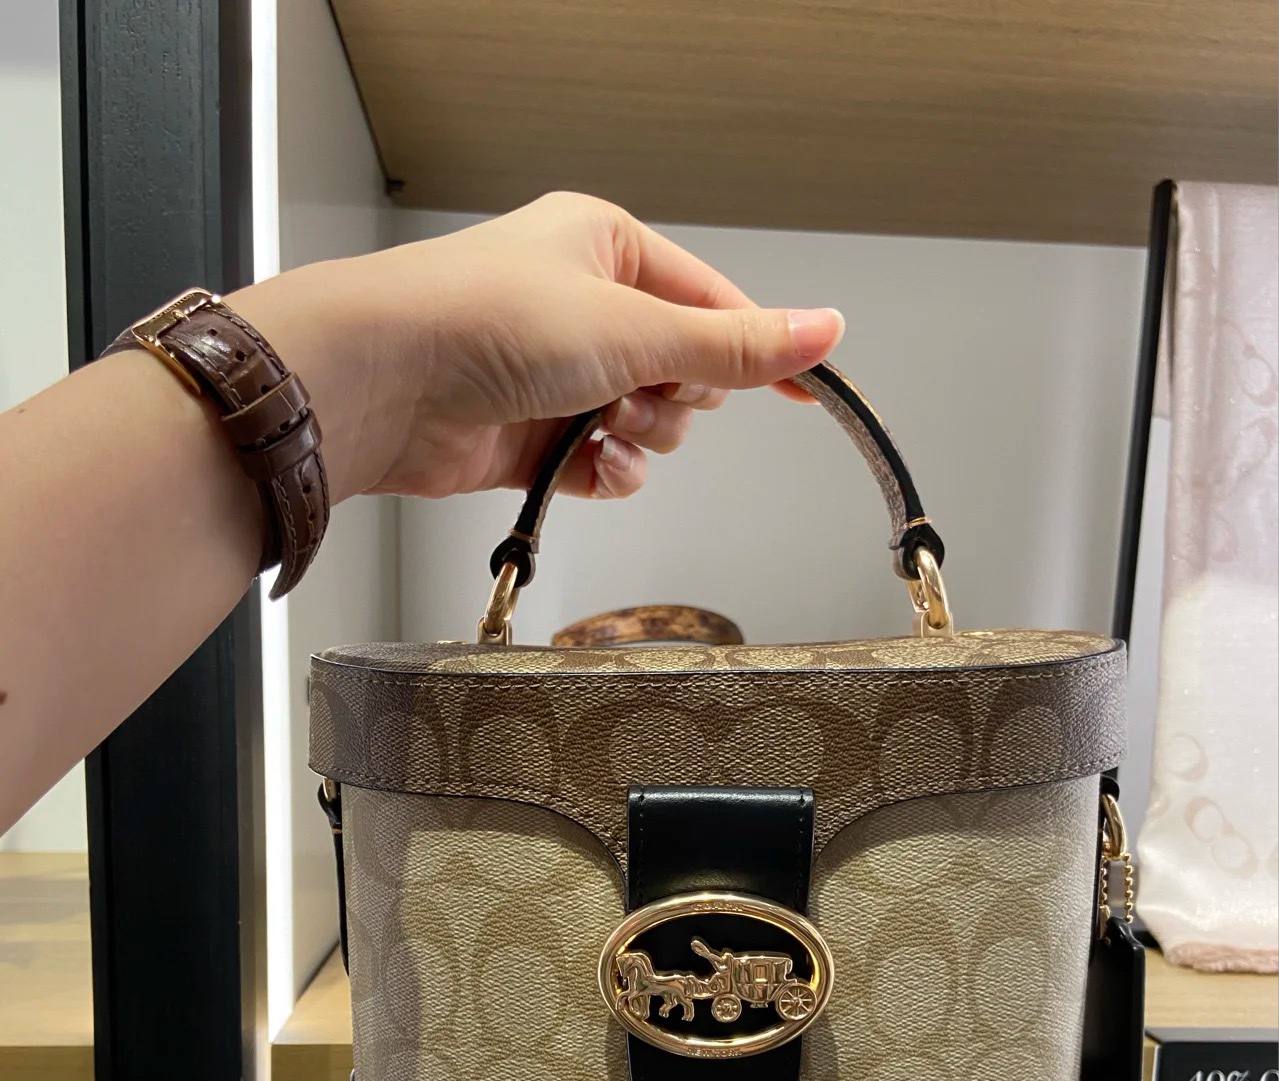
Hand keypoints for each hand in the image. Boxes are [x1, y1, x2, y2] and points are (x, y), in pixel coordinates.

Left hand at [230, 192, 844, 506]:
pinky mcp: (531, 436)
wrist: (383, 384)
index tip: (804, 391)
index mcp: (607, 248)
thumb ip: (732, 346)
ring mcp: (555, 374)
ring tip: (595, 425)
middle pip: (681, 371)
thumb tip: (821, 330)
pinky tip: (587, 470)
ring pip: (645, 426)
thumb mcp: (633, 328)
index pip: (711, 303)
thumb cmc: (481, 322)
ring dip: (636, 438)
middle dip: (672, 397)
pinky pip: (603, 466)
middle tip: (638, 390)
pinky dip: (604, 474)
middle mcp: (581, 306)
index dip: (756, 349)